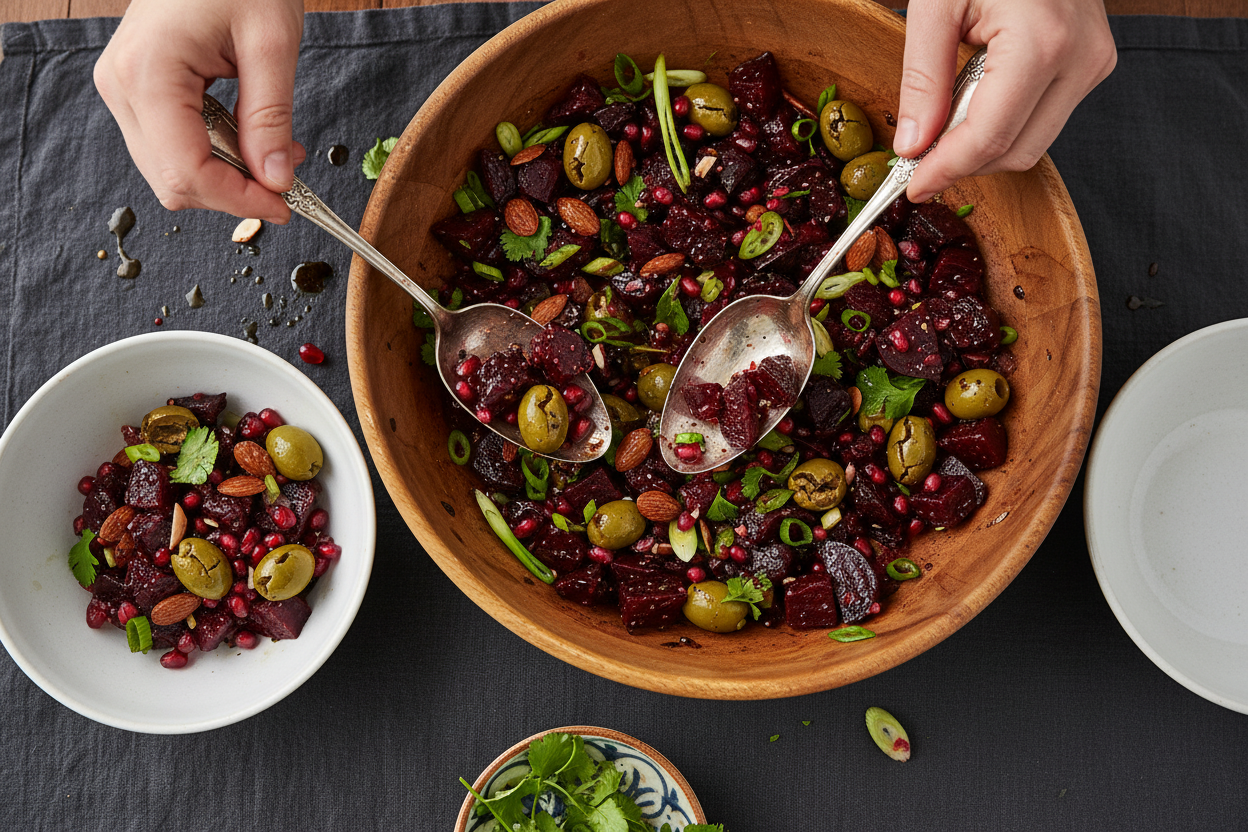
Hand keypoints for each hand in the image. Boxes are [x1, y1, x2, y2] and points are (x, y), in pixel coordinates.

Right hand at [94, 0, 306, 221]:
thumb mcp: (272, 42)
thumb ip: (272, 117)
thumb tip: (276, 180)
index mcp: (147, 72)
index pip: (186, 172)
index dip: (238, 201)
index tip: (287, 205)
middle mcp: (120, 85)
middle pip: (173, 181)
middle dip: (234, 193)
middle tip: (289, 180)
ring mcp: (122, 88)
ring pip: (170, 172)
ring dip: (227, 177)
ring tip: (277, 153)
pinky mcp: (135, 89)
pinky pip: (172, 146)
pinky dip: (215, 157)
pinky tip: (251, 140)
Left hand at [893, 0, 1116, 202]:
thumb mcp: (936, 6)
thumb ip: (922, 80)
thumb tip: (911, 146)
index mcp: (1043, 43)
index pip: (989, 138)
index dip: (946, 171)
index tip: (911, 187)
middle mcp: (1080, 60)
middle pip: (1015, 152)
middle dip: (963, 163)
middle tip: (917, 157)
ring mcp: (1093, 64)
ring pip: (1033, 143)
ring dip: (982, 145)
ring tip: (946, 113)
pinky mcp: (1092, 65)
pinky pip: (1043, 118)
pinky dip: (1002, 123)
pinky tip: (975, 99)